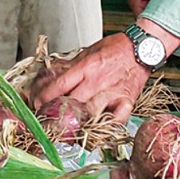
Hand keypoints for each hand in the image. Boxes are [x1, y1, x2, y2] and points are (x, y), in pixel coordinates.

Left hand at [30, 33, 149, 122]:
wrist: (142, 47)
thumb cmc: (115, 49)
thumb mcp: (88, 51)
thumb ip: (70, 65)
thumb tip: (50, 74)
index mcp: (86, 67)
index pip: (60, 85)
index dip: (45, 98)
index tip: (37, 105)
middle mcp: (98, 81)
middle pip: (72, 103)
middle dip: (57, 113)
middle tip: (47, 120)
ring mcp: (113, 93)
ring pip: (90, 114)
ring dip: (77, 124)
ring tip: (65, 130)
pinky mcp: (126, 101)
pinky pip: (117, 119)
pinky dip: (106, 127)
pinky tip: (96, 131)